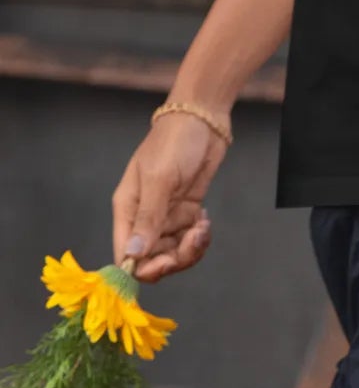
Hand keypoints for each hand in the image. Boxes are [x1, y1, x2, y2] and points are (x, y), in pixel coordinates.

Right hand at [112, 112, 229, 283]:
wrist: (203, 120)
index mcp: (127, 209)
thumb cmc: (174, 142)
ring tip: (202, 226)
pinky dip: (199, 237)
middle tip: (194, 238)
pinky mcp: (186, 212)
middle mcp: (144, 217)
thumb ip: (148, 217)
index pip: (125, 254)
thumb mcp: (159, 179)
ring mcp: (166, 216)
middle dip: (175, 257)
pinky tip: (205, 221)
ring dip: (191, 247)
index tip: (166, 262)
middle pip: (152, 259)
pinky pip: (189, 239)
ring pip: (173, 252)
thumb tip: (132, 255)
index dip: (143, 267)